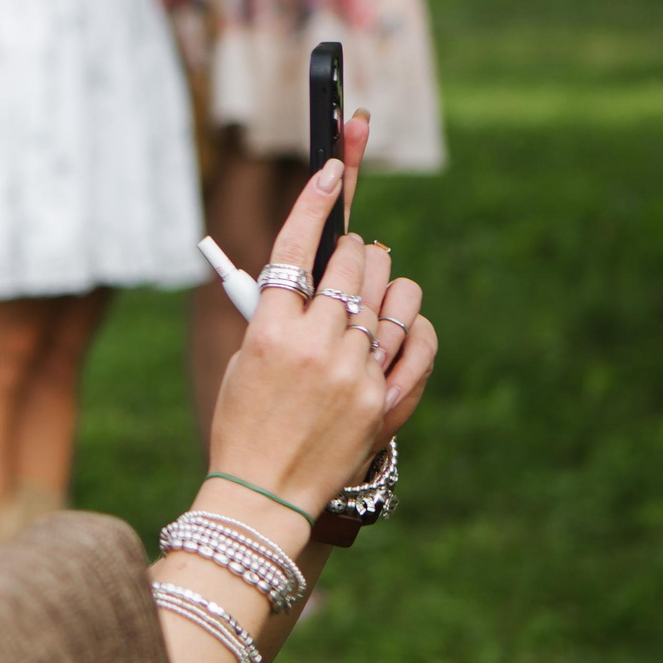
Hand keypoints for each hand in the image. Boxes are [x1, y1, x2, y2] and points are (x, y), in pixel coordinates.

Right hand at [206, 111, 436, 516]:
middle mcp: (316, 347)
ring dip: (385, 282)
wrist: (265, 495)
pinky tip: (402, 326)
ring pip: (393, 293)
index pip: (295, 249)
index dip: (316, 202)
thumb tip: (312, 273)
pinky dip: (414, 325)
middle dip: (352, 251)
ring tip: (374, 295)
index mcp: (268, 333)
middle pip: (351, 264)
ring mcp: (356, 373)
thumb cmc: (244, 425)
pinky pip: (420, 338)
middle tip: (350, 257)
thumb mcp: (242, 362)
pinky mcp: (386, 399)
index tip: (332, 166)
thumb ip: (276, 315)